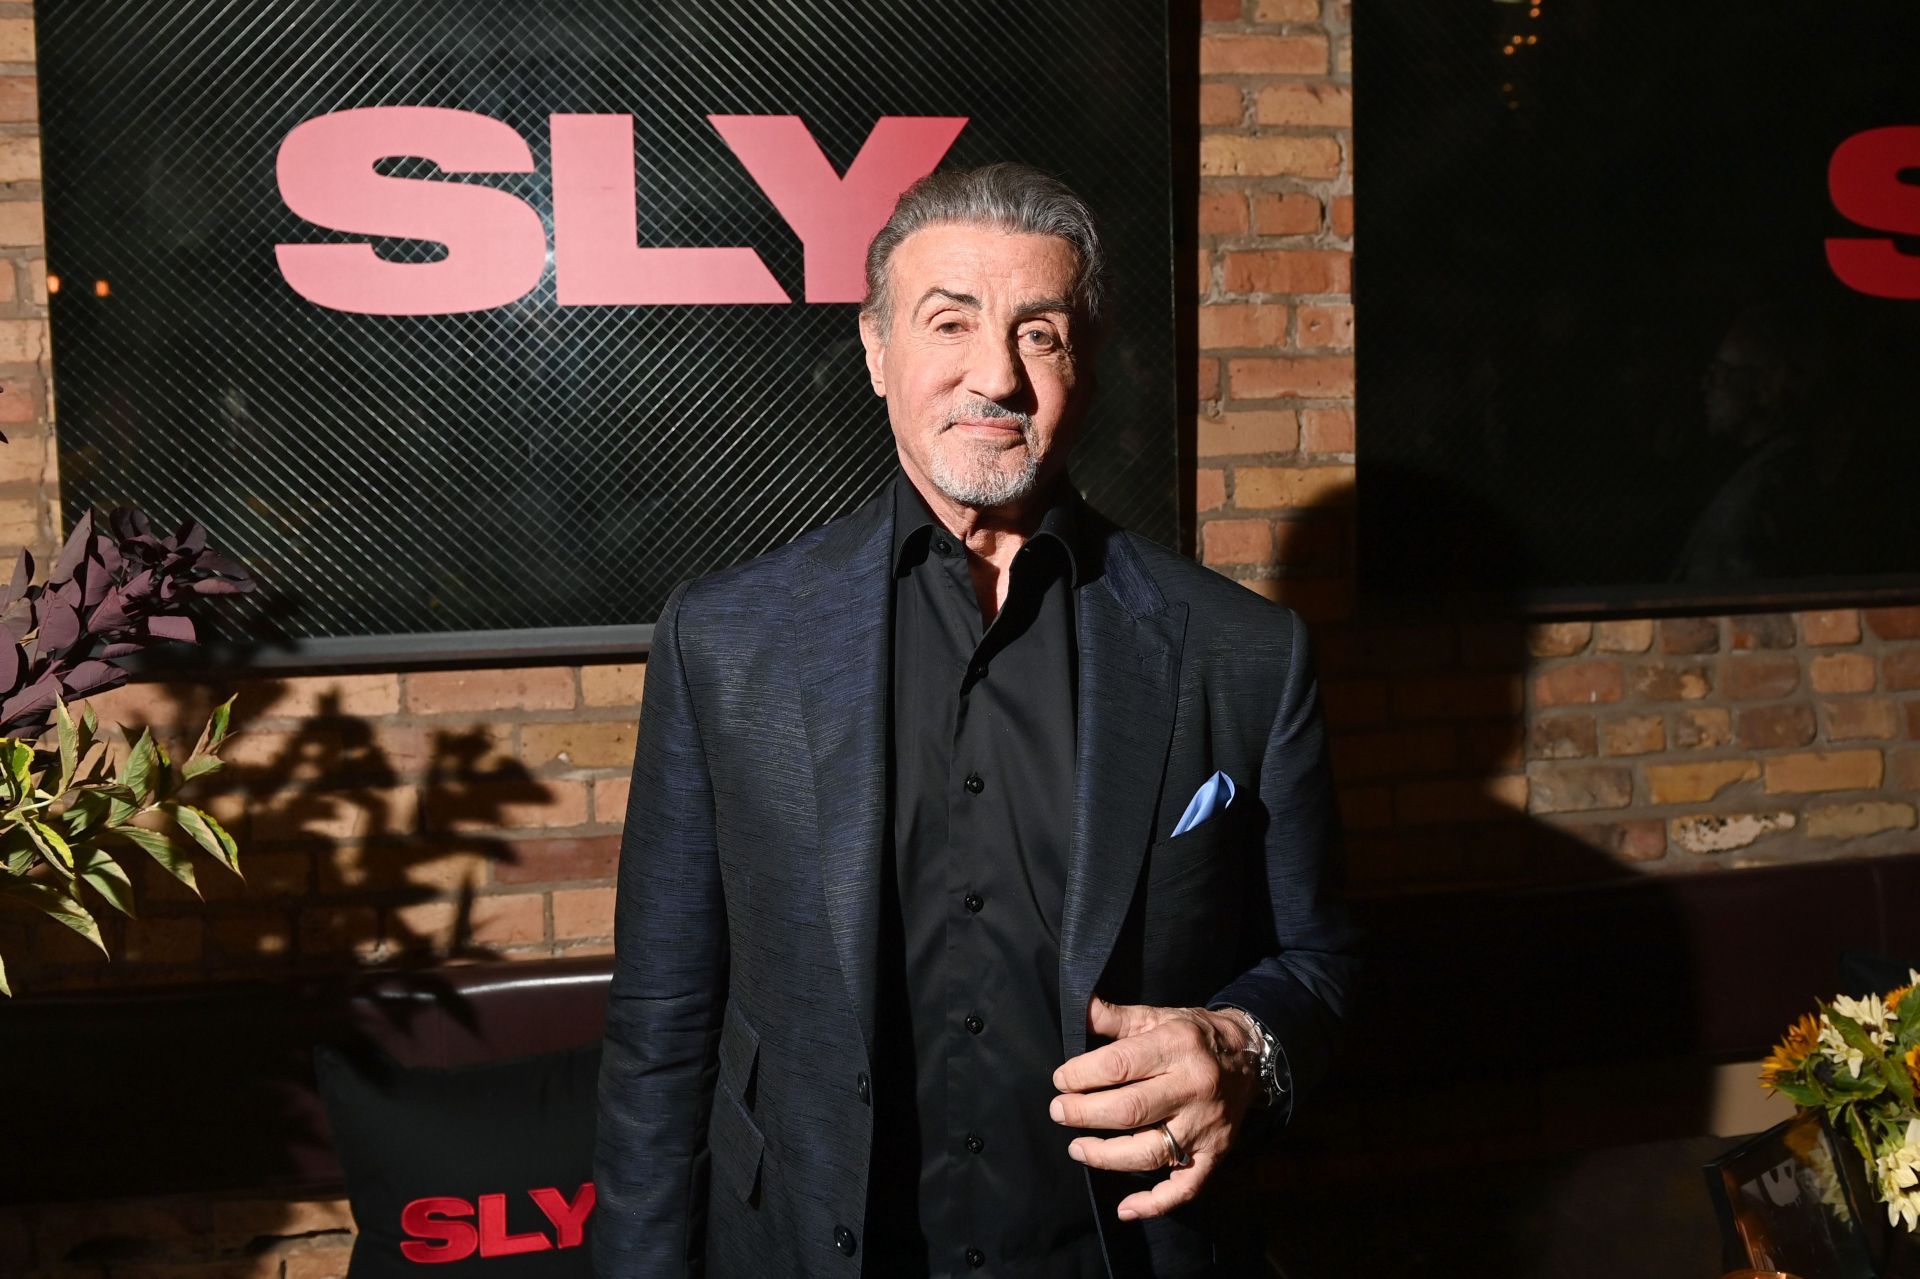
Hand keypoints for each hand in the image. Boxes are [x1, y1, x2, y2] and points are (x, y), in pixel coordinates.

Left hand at [1048, 995, 1258, 1220]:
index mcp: (1177, 1046)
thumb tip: (1078, 1008)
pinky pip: (1185, 1187)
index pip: (1119, 1065)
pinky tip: (1125, 1207)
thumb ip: (1116, 1017)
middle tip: (1058, 1112)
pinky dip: (1155, 1203)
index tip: (1060, 1081)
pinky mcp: (1215, 1153)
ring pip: (1150, 1151)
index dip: (1081, 1075)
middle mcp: (1193, 1087)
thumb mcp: (1157, 1015)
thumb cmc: (1193, 1035)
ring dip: (1106, 1156)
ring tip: (1077, 1148)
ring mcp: (1206, 1125)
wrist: (1250, 1055)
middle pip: (1130, 1110)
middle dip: (1084, 1114)